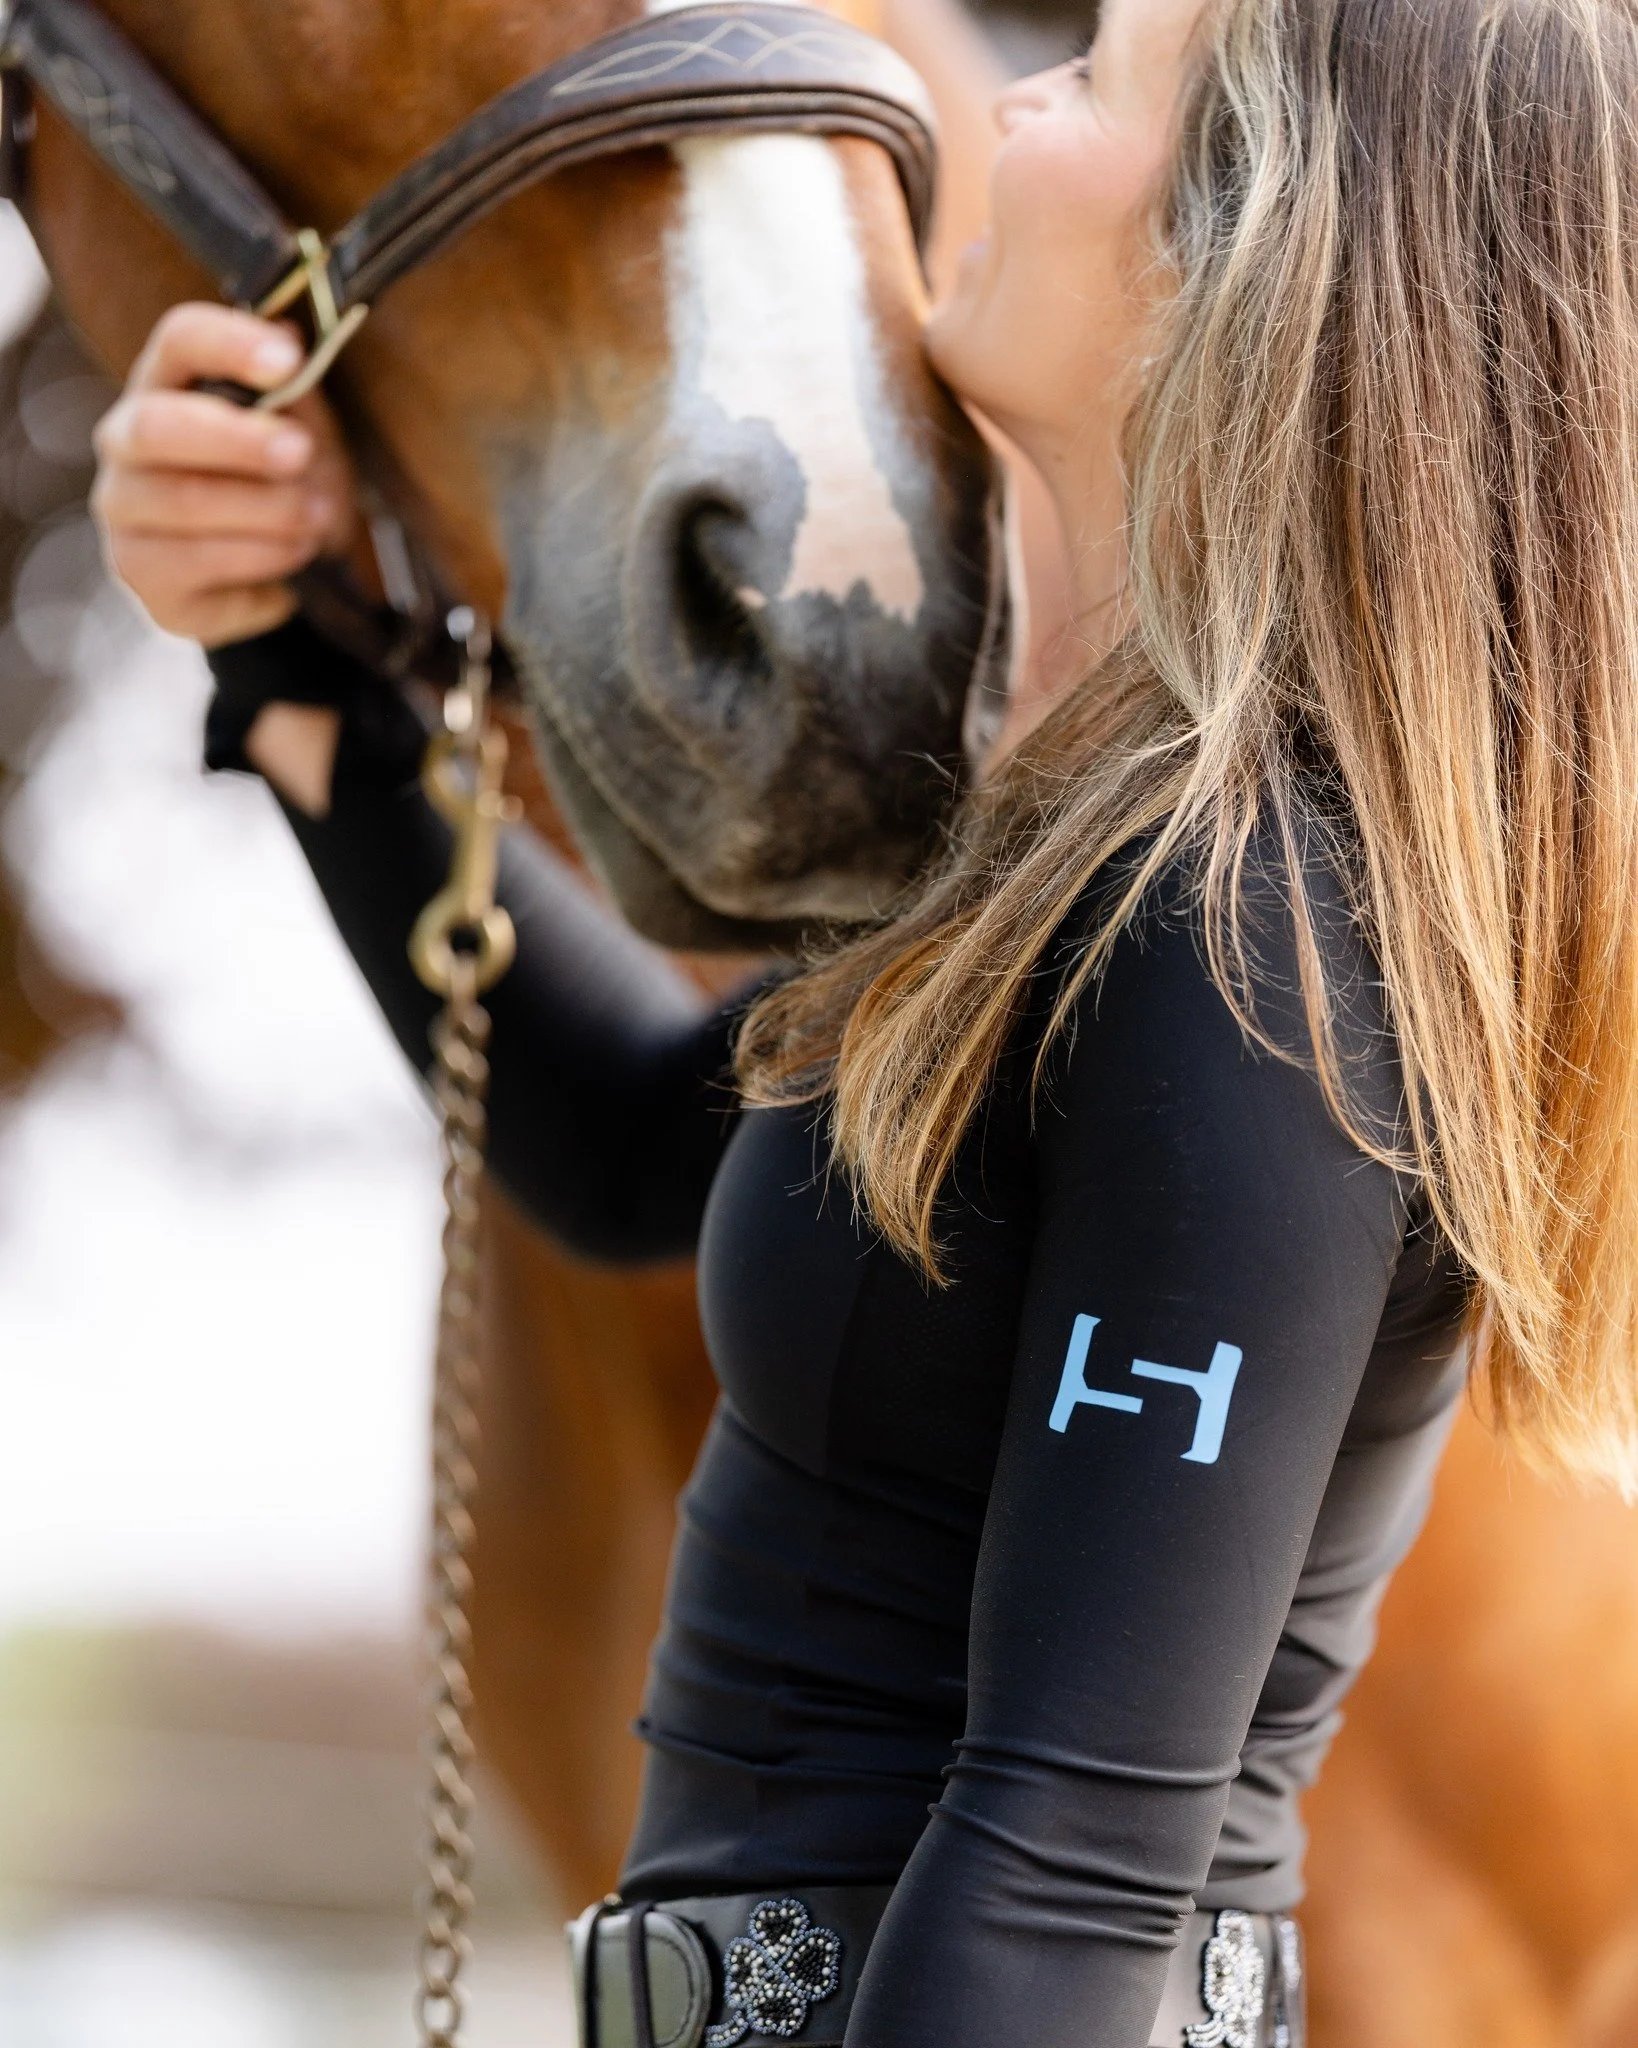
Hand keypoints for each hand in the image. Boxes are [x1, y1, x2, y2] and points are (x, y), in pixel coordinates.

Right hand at [91, 303, 360, 647]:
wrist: (270, 574)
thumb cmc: (279, 487)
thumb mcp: (305, 434)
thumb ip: (294, 395)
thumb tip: (287, 334)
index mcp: (168, 384)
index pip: (179, 341)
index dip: (230, 343)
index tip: (289, 360)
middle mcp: (127, 439)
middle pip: (156, 424)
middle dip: (239, 439)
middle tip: (301, 452)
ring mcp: (123, 507)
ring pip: (182, 500)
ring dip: (267, 508)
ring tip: (318, 517)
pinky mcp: (138, 571)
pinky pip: (197, 561)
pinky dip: (261, 555)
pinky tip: (296, 550)